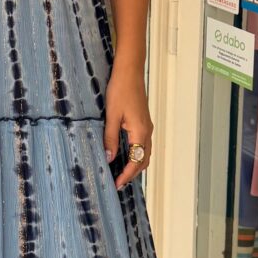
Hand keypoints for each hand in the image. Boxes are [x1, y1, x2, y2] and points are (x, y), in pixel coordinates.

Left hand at [104, 64, 152, 189]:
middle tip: (118, 183)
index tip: (116, 184)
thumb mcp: (112, 116)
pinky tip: (125, 155)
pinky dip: (137, 155)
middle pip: (144, 160)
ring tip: (121, 173)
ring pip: (145, 153)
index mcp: (140, 132)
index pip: (136, 162)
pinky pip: (143, 144)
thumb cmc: (120, 90)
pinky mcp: (143, 122)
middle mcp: (147, 132)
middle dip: (132, 174)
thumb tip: (109, 158)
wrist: (130, 72)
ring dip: (135, 165)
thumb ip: (110, 138)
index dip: (127, 175)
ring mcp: (147, 127)